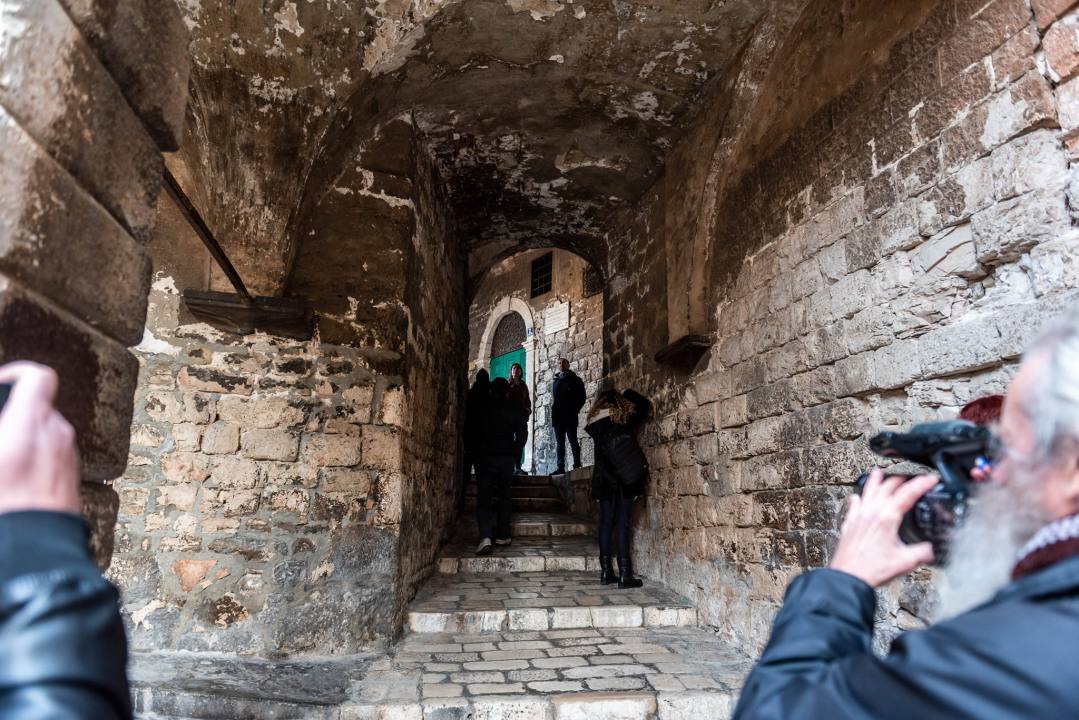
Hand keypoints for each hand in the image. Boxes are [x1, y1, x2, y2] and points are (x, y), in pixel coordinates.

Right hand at [0, 362, 79, 515]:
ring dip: (21, 440)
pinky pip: (50, 456)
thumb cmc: (5, 505)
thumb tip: (7, 434)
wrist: (35, 550)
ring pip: (43, 435)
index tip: (0, 383)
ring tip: (3, 461)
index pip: (37, 377)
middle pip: (36, 409)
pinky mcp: (71, 478)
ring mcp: (68, 457)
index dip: (17, 373)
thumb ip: (5, 431)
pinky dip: (32, 458)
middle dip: (11, 417)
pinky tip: (12, 480)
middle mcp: (57, 435)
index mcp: (32, 422)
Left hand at [830, 468, 937, 587]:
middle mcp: (871, 513)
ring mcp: (858, 517)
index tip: (931, 479)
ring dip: (876, 481)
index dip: (922, 483)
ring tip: (879, 473)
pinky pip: (854, 506)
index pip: (907, 493)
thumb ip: (923, 552)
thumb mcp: (905, 562)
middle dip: (901, 479)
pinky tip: (857, 497)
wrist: (848, 577)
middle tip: (911, 478)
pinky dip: (858, 498)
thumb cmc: (871, 570)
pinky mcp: (849, 525)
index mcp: (886, 518)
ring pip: (868, 492)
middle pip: (887, 487)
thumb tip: (932, 549)